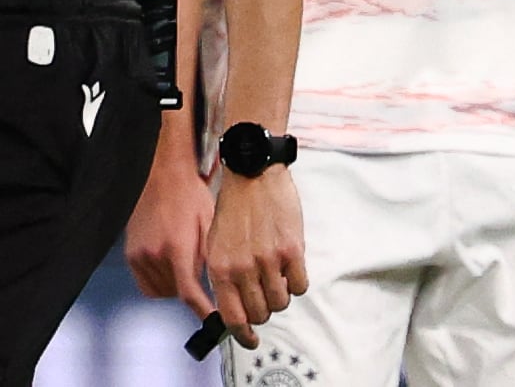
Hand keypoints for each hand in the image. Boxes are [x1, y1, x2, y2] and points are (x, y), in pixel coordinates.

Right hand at [125, 157, 215, 319]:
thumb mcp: (208, 228)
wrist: (162, 175)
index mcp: (176, 247)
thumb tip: (216, 287)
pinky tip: (168, 266)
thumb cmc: (188, 196)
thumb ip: (208, 260)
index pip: (189, 293)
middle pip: (176, 293)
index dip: (203, 311)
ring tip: (183, 265)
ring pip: (161, 291)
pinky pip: (145, 283)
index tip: (215, 320)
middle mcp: (153, 254)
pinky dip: (158, 282)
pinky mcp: (130, 252)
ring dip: (175, 286)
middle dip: (191, 290)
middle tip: (199, 272)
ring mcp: (138, 254)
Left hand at [203, 168, 306, 348]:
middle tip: (264, 295)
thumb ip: (223, 274)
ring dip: (280, 295)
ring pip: (281, 303)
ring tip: (274, 274)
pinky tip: (288, 266)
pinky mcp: (291, 252)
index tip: (250, 340)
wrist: (252, 174)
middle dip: (263, 310)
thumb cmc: (233, 207)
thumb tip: (233, 306)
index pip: (232, 316)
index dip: (242, 334)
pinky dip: (296, 282)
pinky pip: (300, 287)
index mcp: (219, 266)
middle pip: (260, 313)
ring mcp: (267, 261)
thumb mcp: (214, 241)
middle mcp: (241, 267)